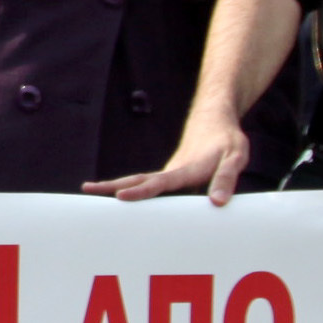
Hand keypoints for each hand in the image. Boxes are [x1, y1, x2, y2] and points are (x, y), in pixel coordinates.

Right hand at [86, 113, 250, 206]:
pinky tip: (119, 199)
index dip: (141, 191)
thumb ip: (226, 179)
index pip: (160, 183)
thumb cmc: (227, 141)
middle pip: (137, 179)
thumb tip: (216, 203)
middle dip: (111, 185)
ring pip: (138, 181)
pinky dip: (130, 190)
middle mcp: (172, 171)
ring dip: (115, 186)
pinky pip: (147, 185)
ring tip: (91, 192)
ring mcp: (168, 173)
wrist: (216, 119)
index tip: (121, 196)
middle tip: (86, 189)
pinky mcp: (170, 176)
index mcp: (186, 169)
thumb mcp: (236, 158)